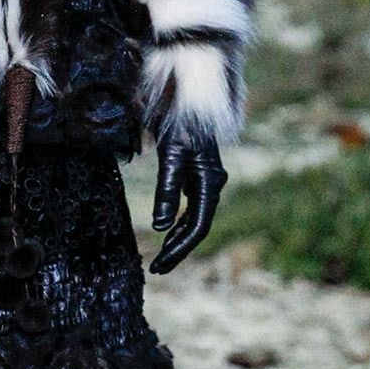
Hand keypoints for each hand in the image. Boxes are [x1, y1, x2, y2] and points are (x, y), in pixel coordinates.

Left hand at [149, 135, 226, 273]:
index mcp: (210, 181)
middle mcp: (213, 183)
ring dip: (178, 238)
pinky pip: (192, 206)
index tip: (160, 266)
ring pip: (195, 218)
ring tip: (160, 257)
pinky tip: (169, 232)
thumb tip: (160, 226)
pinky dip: (179, 221)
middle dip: (177, 249)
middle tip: (157, 269)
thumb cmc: (180, 123)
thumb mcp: (171, 155)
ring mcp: (207, 180)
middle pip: (197, 226)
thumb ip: (167, 190)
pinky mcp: (198, 176)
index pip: (197, 227)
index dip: (179, 249)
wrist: (190, 99)